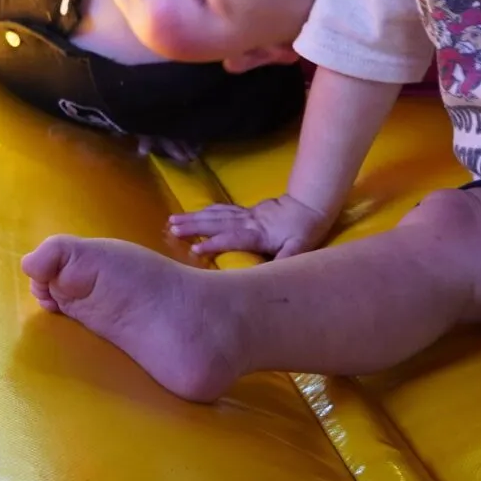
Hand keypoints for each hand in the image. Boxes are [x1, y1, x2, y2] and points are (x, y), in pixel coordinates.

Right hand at [167, 194, 331, 258]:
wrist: (309, 204)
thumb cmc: (304, 230)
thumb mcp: (300, 247)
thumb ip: (284, 260)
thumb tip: (269, 275)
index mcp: (257, 233)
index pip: (231, 238)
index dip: (213, 244)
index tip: (194, 250)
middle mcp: (247, 221)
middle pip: (216, 222)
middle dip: (193, 226)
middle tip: (171, 228)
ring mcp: (245, 214)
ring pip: (215, 214)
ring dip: (194, 217)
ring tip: (173, 220)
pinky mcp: (246, 211)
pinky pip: (221, 210)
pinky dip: (206, 211)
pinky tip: (195, 213)